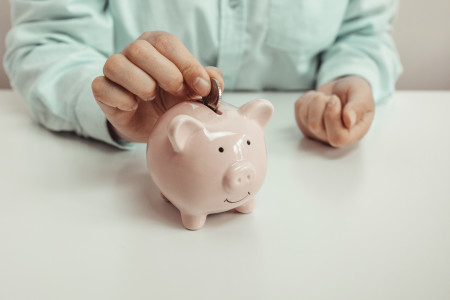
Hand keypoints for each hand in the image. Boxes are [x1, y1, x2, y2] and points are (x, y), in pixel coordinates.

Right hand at [92, 31, 223, 142]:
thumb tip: (214, 81)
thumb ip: (208, 81)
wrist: (152, 126)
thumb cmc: (172, 101)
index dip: (187, 65)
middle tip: (178, 93)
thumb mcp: (195, 91)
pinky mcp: (102, 90)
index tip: (203, 88)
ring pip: (116, 65)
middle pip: (140, 50)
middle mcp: (132, 53)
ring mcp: (114, 71)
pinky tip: (133, 106)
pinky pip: (102, 87)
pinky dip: (121, 99)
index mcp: (157, 45)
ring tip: (152, 97)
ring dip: (141, 85)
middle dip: (166, 74)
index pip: (167, 43)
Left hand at [295, 76, 374, 146]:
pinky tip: (319, 99)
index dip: (332, 117)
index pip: (336, 138)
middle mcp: (332, 137)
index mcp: (351, 135)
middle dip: (321, 103)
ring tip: (327, 97)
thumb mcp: (363, 96)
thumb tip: (349, 120)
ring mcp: (316, 132)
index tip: (335, 100)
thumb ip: (358, 108)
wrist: (344, 89)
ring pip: (305, 115)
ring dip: (315, 99)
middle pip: (315, 125)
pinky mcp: (304, 123)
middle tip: (333, 97)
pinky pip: (299, 108)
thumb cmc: (356, 94)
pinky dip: (308, 97)